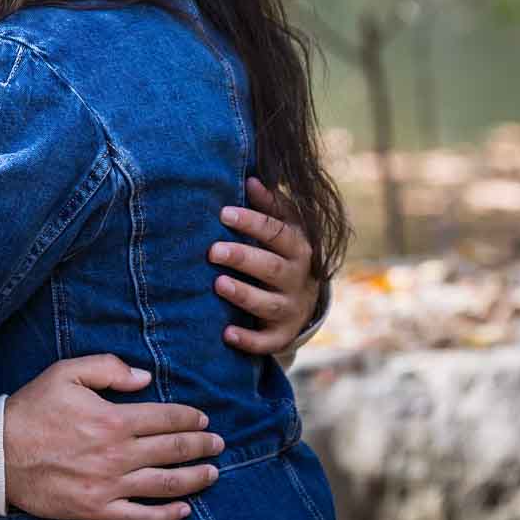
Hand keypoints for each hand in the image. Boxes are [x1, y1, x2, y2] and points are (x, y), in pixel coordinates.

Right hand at [3, 354, 220, 519]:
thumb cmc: (31, 409)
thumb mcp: (65, 373)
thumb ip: (107, 368)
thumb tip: (145, 378)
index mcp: (112, 419)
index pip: (166, 418)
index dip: (190, 418)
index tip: (203, 419)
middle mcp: (117, 455)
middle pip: (173, 451)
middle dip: (201, 446)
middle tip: (217, 444)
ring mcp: (109, 486)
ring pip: (165, 485)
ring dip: (195, 479)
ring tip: (212, 474)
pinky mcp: (97, 509)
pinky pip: (140, 516)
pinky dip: (166, 515)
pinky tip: (184, 510)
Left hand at [209, 176, 321, 354]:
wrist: (306, 300)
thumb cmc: (283, 253)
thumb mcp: (284, 228)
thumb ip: (270, 206)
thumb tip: (251, 178)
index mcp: (299, 247)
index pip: (278, 232)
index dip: (252, 222)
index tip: (223, 213)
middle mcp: (298, 278)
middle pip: (272, 268)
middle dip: (243, 258)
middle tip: (213, 250)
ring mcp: (291, 308)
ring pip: (270, 305)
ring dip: (244, 295)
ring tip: (218, 284)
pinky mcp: (282, 334)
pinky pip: (268, 341)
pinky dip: (249, 340)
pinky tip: (226, 334)